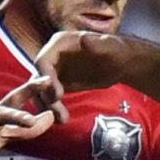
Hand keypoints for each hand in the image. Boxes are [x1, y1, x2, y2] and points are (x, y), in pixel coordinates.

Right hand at [26, 29, 144, 109]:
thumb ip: (98, 44)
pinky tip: (61, 120)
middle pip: (38, 78)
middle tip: (57, 114)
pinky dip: (52, 108)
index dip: (46, 79)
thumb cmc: (117, 51)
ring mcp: (53, 70)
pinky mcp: (57, 83)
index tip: (58, 95)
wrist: (120, 63)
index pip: (42, 61)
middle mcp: (52, 56)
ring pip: (40, 90)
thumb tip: (84, 39)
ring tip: (61, 120)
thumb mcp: (110, 47)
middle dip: (46, 97)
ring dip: (47, 106)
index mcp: (59, 43)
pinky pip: (48, 97)